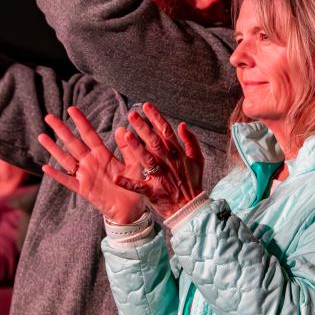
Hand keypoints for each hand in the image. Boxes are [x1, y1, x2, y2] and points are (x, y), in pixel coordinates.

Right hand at [38, 107, 146, 223]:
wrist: (132, 209)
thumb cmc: (134, 185)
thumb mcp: (134, 164)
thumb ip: (128, 148)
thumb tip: (122, 128)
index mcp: (103, 154)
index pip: (89, 134)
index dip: (81, 121)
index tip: (71, 108)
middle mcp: (91, 162)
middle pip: (73, 143)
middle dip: (61, 130)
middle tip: (49, 116)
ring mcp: (85, 175)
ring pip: (66, 159)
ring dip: (54, 148)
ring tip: (41, 136)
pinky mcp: (83, 189)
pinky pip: (68, 181)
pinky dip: (56, 175)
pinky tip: (45, 167)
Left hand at [113, 102, 204, 220]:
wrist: (191, 208)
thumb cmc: (193, 183)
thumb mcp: (198, 160)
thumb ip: (191, 141)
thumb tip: (183, 125)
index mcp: (178, 155)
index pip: (166, 132)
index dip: (156, 118)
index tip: (146, 106)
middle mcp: (169, 164)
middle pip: (155, 142)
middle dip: (143, 127)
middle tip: (132, 115)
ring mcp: (161, 178)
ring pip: (148, 160)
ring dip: (137, 148)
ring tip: (126, 136)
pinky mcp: (153, 193)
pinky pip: (139, 187)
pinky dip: (128, 184)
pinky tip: (116, 178)